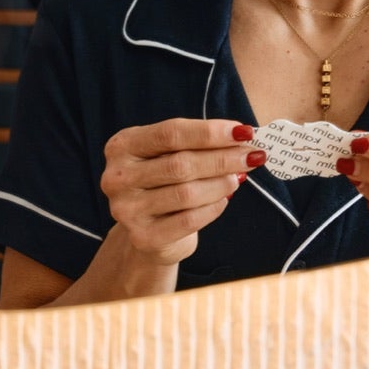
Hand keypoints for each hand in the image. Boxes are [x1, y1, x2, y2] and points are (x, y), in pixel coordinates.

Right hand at [100, 117, 264, 265]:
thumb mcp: (170, 154)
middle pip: (180, 164)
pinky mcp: (143, 237)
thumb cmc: (164, 183)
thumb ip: (197, 144)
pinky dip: (213, 208)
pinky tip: (224, 199)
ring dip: (221, 184)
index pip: (171, 133)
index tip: (243, 131)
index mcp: (122, 146)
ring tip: (238, 178)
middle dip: (222, 159)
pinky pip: (188, 220)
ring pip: (186, 193)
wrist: (148, 230)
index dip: (210, 132)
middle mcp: (117, 176)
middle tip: (251, 156)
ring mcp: (127, 209)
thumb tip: (242, 137)